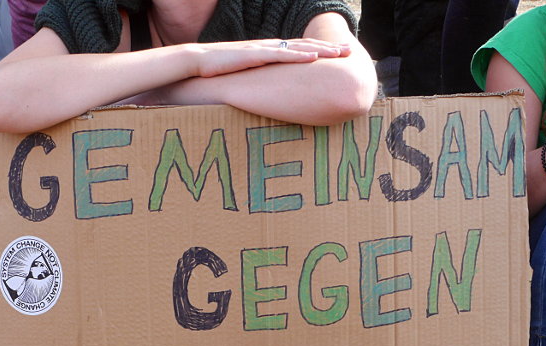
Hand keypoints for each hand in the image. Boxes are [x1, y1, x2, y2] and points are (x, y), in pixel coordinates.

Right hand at [192, 37, 350, 77]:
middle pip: (304, 46)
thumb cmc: (217, 73)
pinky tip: (314, 57)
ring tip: (340, 52)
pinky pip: (282, 55)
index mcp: (267, 53)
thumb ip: (258, 84)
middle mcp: (269, 48)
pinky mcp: (255, 55)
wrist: (196, 62)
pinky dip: (299, 55)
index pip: (297, 50)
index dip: (318, 51)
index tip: (336, 55)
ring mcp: (263, 50)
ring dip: (321, 50)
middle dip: (328, 48)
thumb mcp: (243, 78)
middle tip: (349, 51)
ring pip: (299, 48)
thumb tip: (269, 98)